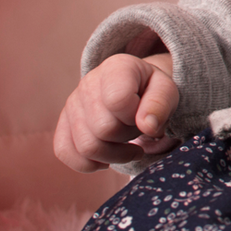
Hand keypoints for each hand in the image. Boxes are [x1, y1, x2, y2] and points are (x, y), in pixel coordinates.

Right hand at [54, 52, 180, 171]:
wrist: (135, 90)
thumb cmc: (151, 91)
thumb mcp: (167, 91)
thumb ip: (160, 104)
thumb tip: (148, 126)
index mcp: (116, 67)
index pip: (118, 101)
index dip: (135, 117)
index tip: (144, 115)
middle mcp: (88, 82)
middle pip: (104, 129)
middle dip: (127, 136)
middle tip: (137, 128)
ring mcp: (72, 103)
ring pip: (86, 147)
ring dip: (114, 154)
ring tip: (126, 143)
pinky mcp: (63, 123)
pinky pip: (65, 152)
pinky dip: (89, 163)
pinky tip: (107, 157)